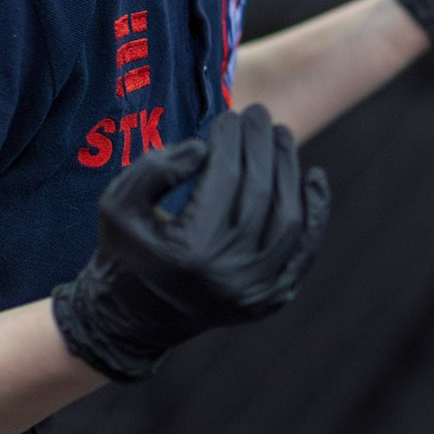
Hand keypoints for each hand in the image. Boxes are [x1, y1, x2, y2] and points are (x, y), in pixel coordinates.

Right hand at [51, 105, 329, 382]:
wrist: (134, 320)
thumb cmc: (124, 252)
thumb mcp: (118, 204)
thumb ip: (154, 168)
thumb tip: (203, 148)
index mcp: (189, 252)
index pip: (225, 178)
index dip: (231, 140)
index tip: (230, 115)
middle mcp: (228, 275)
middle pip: (260, 192)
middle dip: (262, 146)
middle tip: (258, 114)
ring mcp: (255, 291)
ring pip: (288, 217)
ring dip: (288, 169)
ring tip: (280, 136)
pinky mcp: (271, 299)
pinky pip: (304, 250)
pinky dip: (315, 213)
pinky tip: (314, 176)